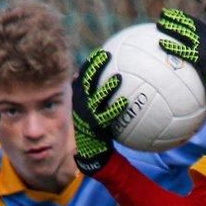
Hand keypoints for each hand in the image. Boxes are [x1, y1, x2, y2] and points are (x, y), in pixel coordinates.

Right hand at [71, 48, 128, 174]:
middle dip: (96, 68)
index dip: (90, 64)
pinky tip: (126, 102)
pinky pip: (108, 115)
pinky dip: (116, 108)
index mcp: (79, 98)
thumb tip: (103, 83)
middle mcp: (81, 104)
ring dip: (108, 87)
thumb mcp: (91, 111)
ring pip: (97, 97)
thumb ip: (94, 98)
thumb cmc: (94, 129)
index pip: (83, 77)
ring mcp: (88, 114)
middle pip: (87, 82)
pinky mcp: (96, 125)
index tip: (100, 53)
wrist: (90, 152)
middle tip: (106, 56)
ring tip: (119, 77)